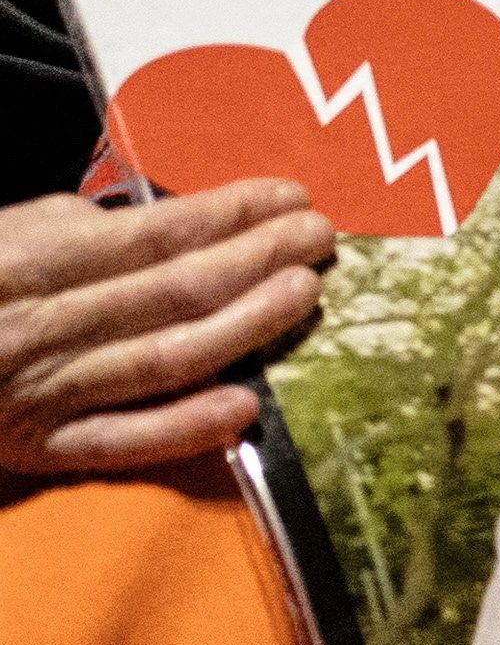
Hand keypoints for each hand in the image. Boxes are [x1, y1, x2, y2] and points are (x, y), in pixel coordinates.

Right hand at [0, 184, 337, 478]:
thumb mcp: (0, 235)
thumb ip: (71, 229)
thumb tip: (161, 222)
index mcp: (26, 266)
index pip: (152, 235)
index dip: (228, 214)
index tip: (290, 194)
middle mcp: (38, 330)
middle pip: (170, 292)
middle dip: (256, 259)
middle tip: (322, 236)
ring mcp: (41, 394)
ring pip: (164, 359)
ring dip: (245, 327)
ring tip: (306, 294)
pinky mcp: (38, 450)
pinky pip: (122, 442)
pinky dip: (185, 427)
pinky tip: (247, 406)